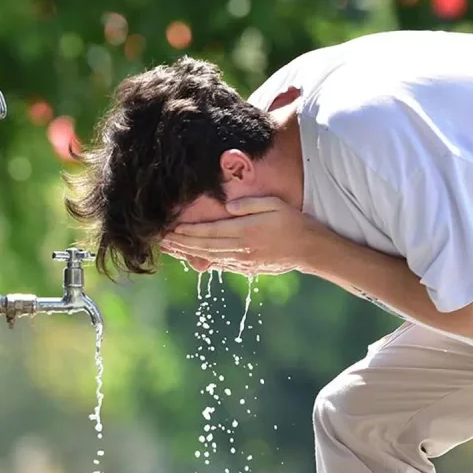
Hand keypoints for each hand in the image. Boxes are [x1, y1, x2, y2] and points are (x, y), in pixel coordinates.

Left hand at [162, 196, 330, 275]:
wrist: (310, 249)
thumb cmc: (293, 222)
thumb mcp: (274, 204)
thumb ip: (250, 204)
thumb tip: (227, 206)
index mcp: (246, 230)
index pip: (210, 231)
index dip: (189, 231)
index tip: (171, 228)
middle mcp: (241, 248)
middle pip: (204, 246)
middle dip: (181, 243)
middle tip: (162, 240)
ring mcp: (243, 260)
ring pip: (209, 257)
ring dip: (187, 253)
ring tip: (170, 249)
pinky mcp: (247, 268)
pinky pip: (220, 265)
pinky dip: (203, 261)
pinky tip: (192, 258)